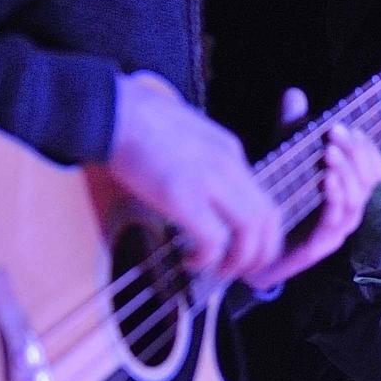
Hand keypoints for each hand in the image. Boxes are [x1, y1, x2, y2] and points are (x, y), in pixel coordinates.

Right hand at [106, 72, 282, 281]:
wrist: (114, 110)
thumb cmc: (139, 124)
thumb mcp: (190, 137)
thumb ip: (206, 164)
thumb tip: (206, 196)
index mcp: (231, 152)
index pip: (265, 200)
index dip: (264, 234)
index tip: (250, 251)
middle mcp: (228, 165)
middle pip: (267, 219)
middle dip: (261, 253)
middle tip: (243, 270)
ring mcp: (207, 180)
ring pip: (249, 231)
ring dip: (239, 260)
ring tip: (220, 270)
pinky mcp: (181, 196)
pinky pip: (213, 239)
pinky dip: (209, 258)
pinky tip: (192, 260)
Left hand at [242, 88, 380, 290]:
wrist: (246, 245)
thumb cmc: (273, 200)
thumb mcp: (284, 157)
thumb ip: (291, 128)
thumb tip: (295, 94)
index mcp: (347, 188)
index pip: (374, 166)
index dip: (367, 147)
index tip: (348, 126)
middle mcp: (348, 209)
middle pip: (370, 179)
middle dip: (356, 153)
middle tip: (335, 133)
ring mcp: (336, 230)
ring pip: (357, 199)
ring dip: (346, 173)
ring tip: (330, 154)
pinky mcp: (319, 246)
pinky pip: (336, 223)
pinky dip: (335, 200)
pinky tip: (325, 181)